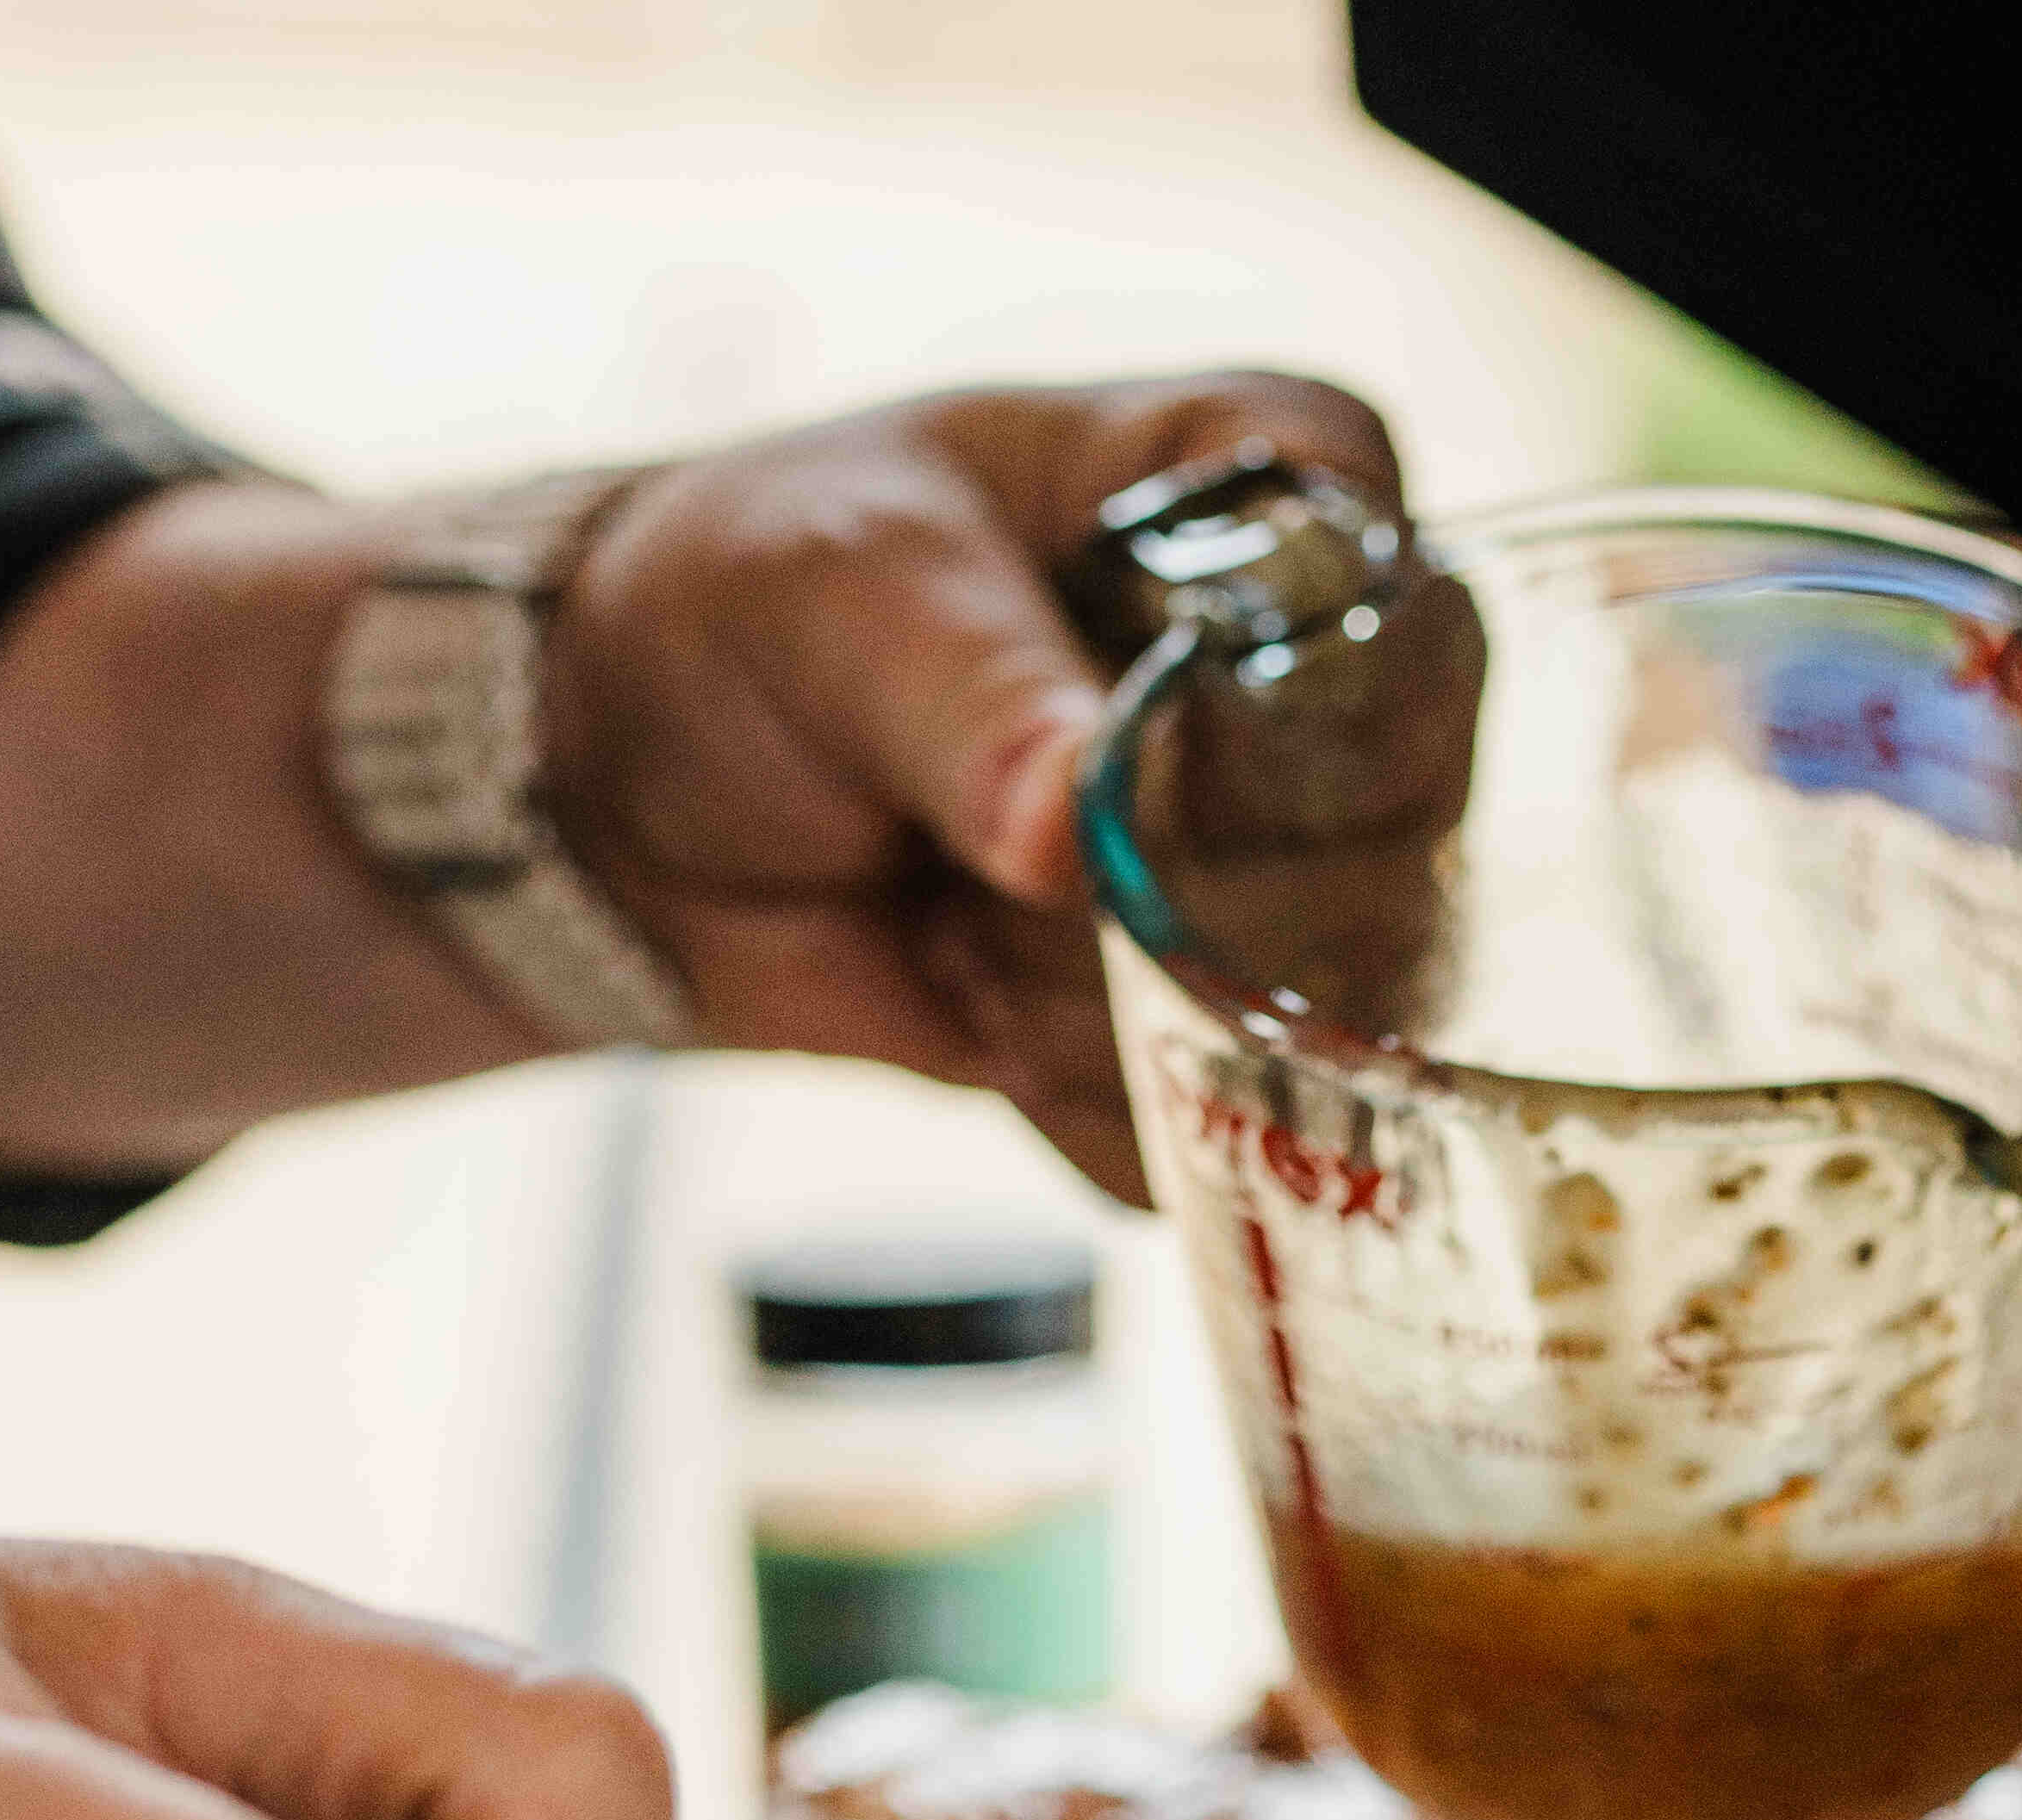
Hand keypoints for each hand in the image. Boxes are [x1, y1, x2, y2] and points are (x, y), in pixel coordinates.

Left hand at [0, 370, 1398, 1196]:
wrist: (615, 797)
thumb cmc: (735, 609)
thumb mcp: (838, 594)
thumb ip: (971, 696)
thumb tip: (1072, 832)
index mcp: (1273, 486)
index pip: (1407, 619)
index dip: (1299, 735)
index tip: (1126, 777)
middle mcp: (1320, 685)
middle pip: (1380, 860)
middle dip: (1160, 913)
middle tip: (985, 863)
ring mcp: (1286, 874)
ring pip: (1302, 1019)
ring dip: (1094, 1018)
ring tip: (958, 922)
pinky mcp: (1218, 1022)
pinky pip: (1225, 1131)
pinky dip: (1075, 1103)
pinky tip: (974, 1009)